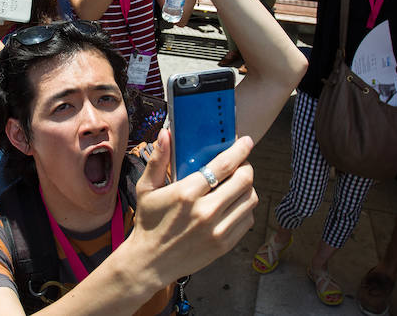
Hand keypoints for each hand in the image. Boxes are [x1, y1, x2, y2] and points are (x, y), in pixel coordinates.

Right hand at [126, 131, 256, 282]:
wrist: (150, 262)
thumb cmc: (148, 222)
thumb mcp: (146, 189)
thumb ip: (157, 160)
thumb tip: (165, 133)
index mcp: (186, 193)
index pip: (223, 166)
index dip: (239, 150)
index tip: (246, 141)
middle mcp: (205, 211)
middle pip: (244, 181)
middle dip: (247, 167)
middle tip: (241, 164)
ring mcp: (217, 230)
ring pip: (250, 200)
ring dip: (248, 188)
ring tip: (238, 184)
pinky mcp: (224, 244)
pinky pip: (247, 220)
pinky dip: (245, 208)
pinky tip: (234, 204)